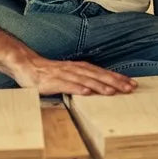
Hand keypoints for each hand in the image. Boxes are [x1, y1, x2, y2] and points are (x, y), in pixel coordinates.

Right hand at [6, 53, 136, 95]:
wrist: (26, 65)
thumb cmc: (48, 73)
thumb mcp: (69, 74)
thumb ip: (82, 79)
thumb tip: (99, 88)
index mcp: (79, 68)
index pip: (102, 72)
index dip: (117, 77)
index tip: (131, 83)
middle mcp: (74, 69)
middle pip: (98, 75)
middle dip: (114, 81)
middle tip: (129, 88)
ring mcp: (63, 74)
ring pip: (85, 80)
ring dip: (99, 85)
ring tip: (112, 92)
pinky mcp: (52, 81)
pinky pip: (66, 85)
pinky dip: (77, 88)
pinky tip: (86, 93)